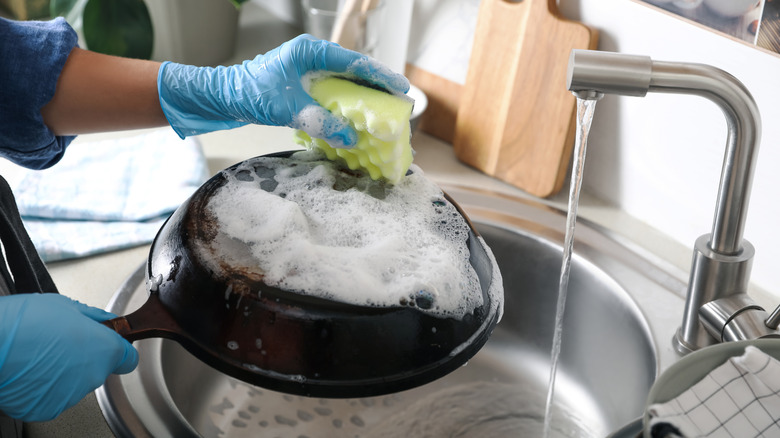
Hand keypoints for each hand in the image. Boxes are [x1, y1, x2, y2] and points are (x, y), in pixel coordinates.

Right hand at [0, 293, 137, 421]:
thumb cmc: (25, 323)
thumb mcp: (67, 306)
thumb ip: (94, 318)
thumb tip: (106, 321)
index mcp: (104, 350)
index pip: (128, 359)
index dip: (120, 351)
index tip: (112, 347)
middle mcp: (92, 376)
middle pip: (98, 369)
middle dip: (85, 358)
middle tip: (61, 344)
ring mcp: (70, 395)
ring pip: (75, 383)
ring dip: (64, 373)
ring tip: (40, 356)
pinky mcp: (47, 408)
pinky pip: (53, 397)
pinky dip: (44, 387)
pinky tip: (31, 371)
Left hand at [157, 34, 409, 147]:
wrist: (220, 96)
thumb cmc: (250, 94)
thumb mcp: (289, 109)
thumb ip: (321, 121)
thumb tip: (350, 137)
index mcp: (311, 52)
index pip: (354, 62)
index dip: (380, 77)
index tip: (401, 89)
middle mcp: (312, 57)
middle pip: (353, 71)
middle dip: (376, 88)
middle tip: (398, 104)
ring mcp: (307, 70)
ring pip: (343, 83)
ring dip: (362, 98)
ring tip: (383, 113)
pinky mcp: (302, 83)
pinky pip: (331, 93)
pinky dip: (345, 105)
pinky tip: (355, 119)